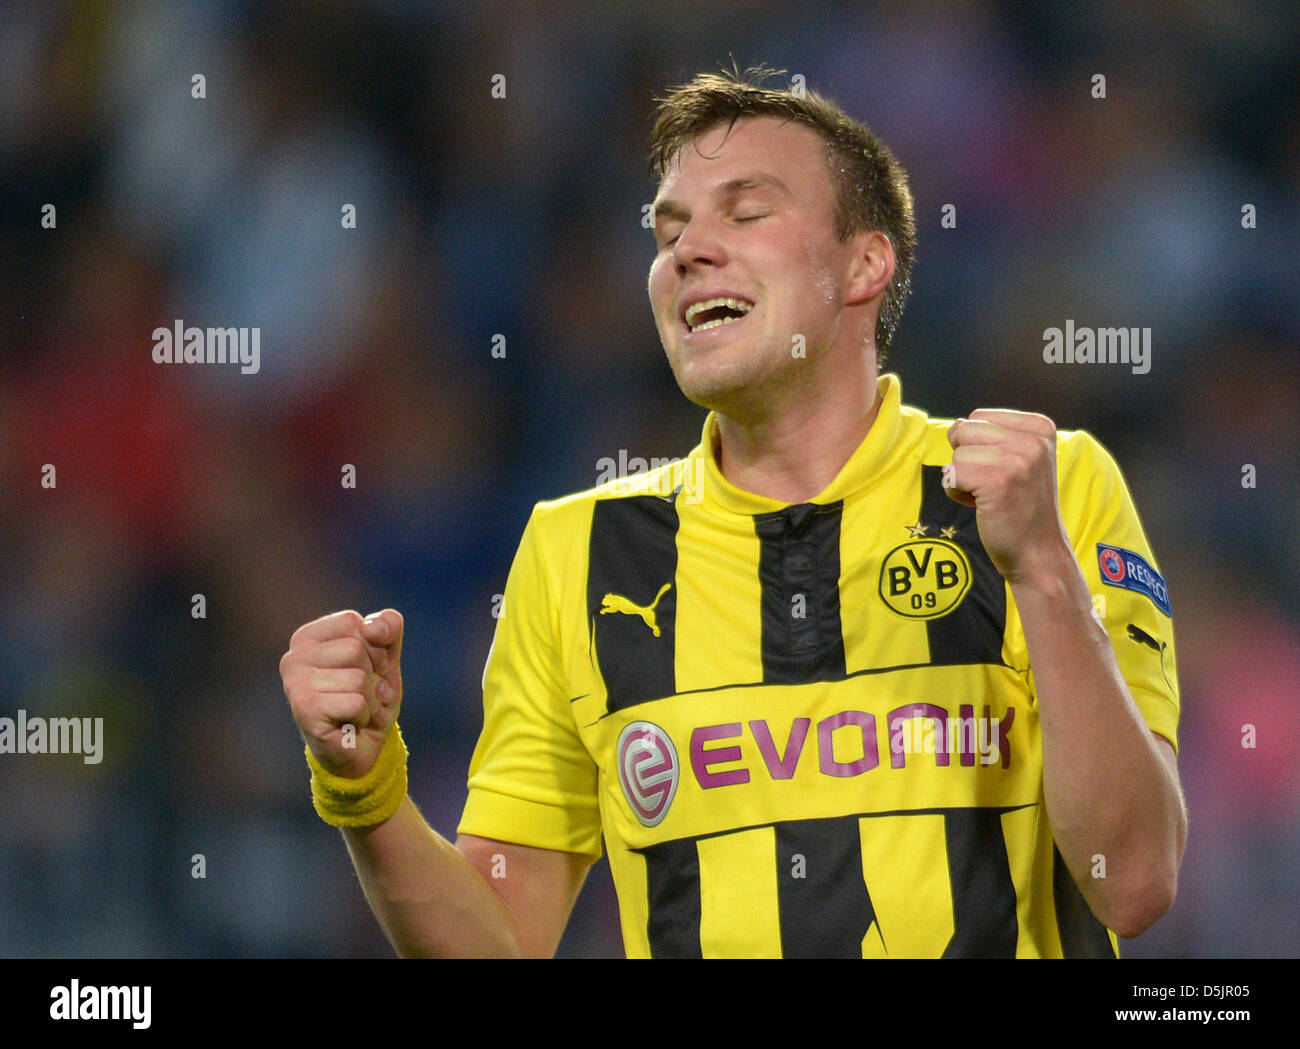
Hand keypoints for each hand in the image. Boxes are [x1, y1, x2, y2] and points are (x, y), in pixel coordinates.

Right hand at [280, 609, 404, 777]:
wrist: (365, 747)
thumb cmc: (370, 695)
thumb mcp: (387, 654)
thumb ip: (387, 626)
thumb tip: (372, 627)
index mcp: (308, 637)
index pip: (353, 622)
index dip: (373, 647)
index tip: (365, 668)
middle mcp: (293, 658)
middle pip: (356, 648)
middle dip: (373, 675)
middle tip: (363, 694)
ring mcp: (295, 685)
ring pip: (358, 678)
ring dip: (371, 699)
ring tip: (359, 710)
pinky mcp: (304, 712)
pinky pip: (357, 703)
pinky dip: (365, 716)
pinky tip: (352, 724)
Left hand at [945, 409, 1071, 584]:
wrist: (1038, 553)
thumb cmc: (1021, 507)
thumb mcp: (1020, 460)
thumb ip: (991, 436)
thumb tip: (955, 426)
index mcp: (1040, 427)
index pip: (979, 416)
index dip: (978, 446)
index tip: (1004, 471)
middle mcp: (1033, 439)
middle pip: (964, 430)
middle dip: (967, 460)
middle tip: (994, 485)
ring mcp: (1018, 460)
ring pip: (956, 454)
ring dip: (962, 479)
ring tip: (990, 497)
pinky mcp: (998, 482)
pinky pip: (951, 475)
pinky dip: (956, 492)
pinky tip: (980, 506)